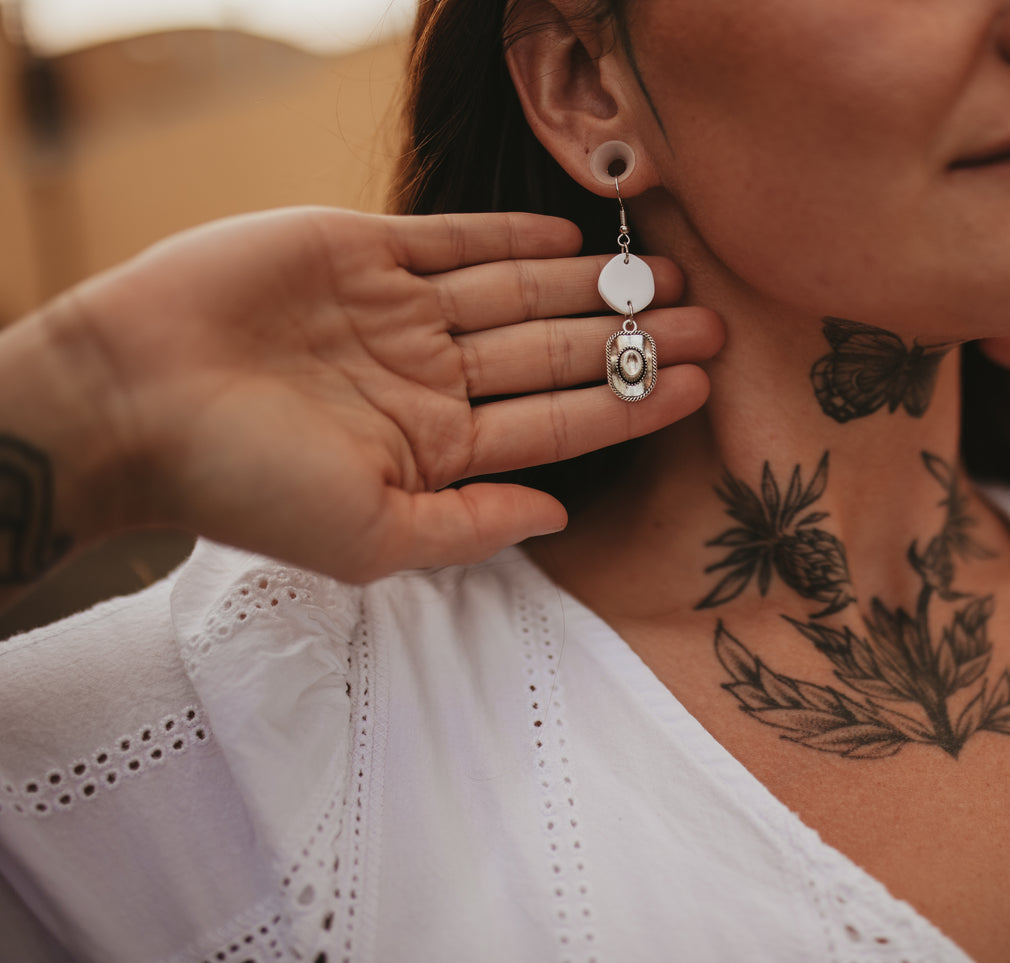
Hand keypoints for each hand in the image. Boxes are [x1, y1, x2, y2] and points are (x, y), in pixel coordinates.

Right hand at [24, 208, 721, 580]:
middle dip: (635, 339)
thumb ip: (470, 530)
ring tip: (666, 274)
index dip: (633, 402)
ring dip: (594, 286)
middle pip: (558, 354)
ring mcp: (400, 312)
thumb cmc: (241, 485)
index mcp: (436, 447)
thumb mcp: (367, 537)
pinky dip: (511, 235)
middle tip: (713, 320)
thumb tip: (560, 519)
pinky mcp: (362, 250)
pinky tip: (572, 238)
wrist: (130, 399)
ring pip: (520, 294)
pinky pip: (454, 239)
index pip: (561, 421)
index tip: (700, 383)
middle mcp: (429, 377)